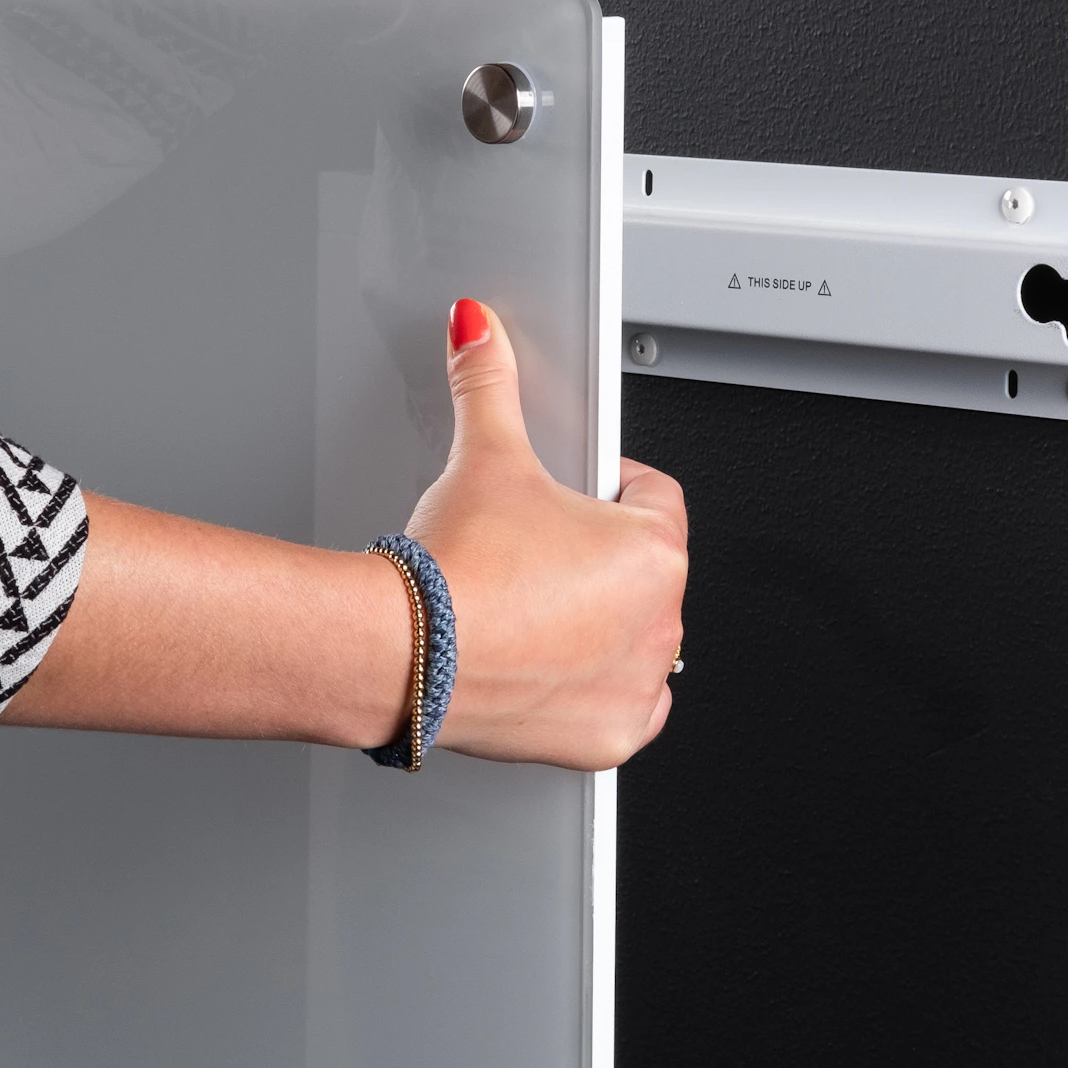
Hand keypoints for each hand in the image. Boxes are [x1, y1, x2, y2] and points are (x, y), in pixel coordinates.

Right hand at [411, 298, 686, 768]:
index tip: (570, 496)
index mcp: (654, 551)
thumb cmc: (456, 572)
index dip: (605, 485)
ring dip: (599, 627)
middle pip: (643, 572)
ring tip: (530, 610)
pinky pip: (623, 708)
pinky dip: (591, 691)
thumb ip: (488, 383)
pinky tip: (544, 665)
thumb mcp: (483, 457)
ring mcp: (636, 685)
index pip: (653, 496)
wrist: (406, 652)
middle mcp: (660, 623)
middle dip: (597, 560)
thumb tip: (478, 330)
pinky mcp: (607, 736)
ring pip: (636, 640)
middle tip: (534, 555)